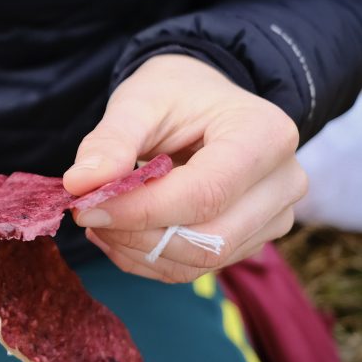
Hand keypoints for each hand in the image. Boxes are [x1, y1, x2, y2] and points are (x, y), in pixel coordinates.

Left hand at [63, 54, 307, 282]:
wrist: (204, 101)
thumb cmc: (176, 93)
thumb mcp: (139, 101)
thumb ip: (110, 141)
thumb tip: (79, 185)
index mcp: (265, 135)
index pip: (204, 194)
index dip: (141, 210)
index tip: (86, 208)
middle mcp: (282, 182)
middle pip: (209, 238)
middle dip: (136, 235)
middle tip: (86, 214)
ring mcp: (273, 217)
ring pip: (200, 262)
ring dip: (137, 251)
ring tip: (98, 219)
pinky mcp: (251, 240)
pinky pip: (195, 268)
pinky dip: (147, 258)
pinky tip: (118, 231)